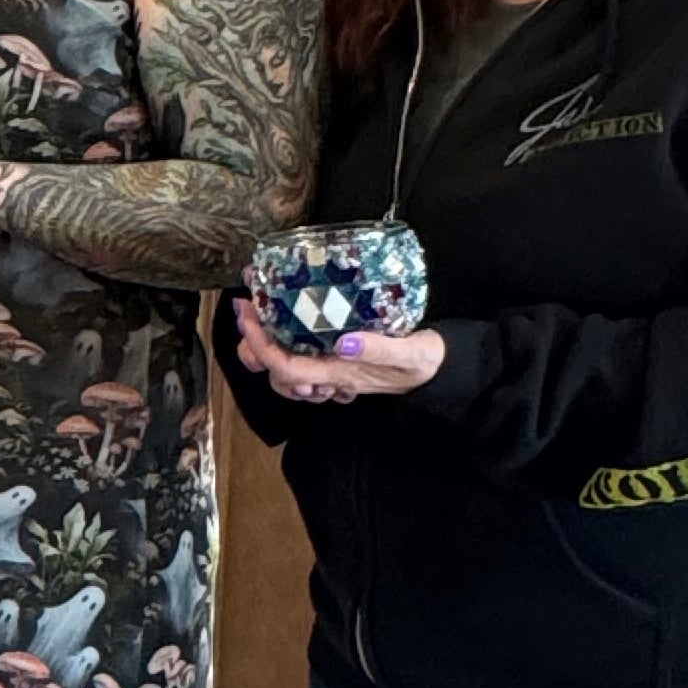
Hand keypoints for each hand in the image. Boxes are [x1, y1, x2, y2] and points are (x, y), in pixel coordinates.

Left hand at [232, 297, 446, 401]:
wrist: (440, 370)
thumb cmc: (424, 361)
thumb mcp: (410, 353)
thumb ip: (380, 348)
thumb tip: (344, 342)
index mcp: (340, 375)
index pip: (286, 368)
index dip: (260, 344)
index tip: (247, 313)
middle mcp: (329, 377)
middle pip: (277, 373)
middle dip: (254, 346)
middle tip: (247, 309)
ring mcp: (332, 371)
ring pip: (285, 369)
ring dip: (267, 344)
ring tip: (261, 311)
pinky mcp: (337, 360)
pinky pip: (302, 359)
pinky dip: (287, 342)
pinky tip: (285, 319)